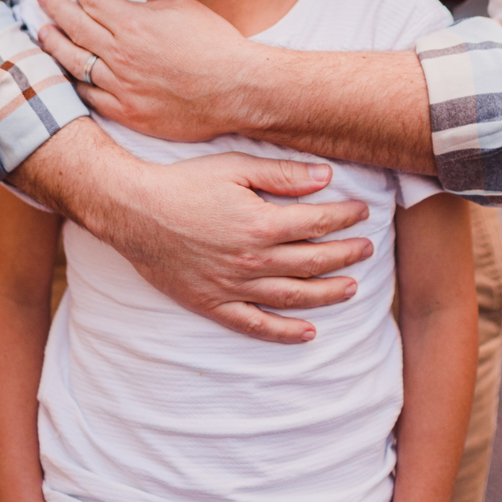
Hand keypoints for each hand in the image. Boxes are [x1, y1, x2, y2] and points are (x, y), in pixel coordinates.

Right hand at [19, 123, 373, 344]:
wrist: (133, 211)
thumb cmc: (184, 183)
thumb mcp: (235, 167)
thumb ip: (283, 175)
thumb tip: (327, 178)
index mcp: (261, 224)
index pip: (318, 223)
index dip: (345, 218)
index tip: (363, 213)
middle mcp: (253, 261)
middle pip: (313, 263)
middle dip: (345, 255)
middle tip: (367, 250)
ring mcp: (233, 287)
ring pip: (293, 297)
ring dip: (327, 294)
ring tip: (351, 288)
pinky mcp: (213, 304)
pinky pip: (256, 325)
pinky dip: (284, 333)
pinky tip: (308, 333)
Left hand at [36, 0, 258, 141]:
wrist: (237, 89)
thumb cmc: (215, 45)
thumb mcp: (180, 9)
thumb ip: (144, 9)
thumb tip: (123, 8)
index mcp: (132, 23)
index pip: (93, 2)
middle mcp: (119, 54)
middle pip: (74, 27)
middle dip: (55, 9)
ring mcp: (121, 86)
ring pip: (74, 63)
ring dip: (55, 45)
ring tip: (44, 34)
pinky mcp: (128, 113)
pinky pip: (90, 97)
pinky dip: (76, 83)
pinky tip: (69, 74)